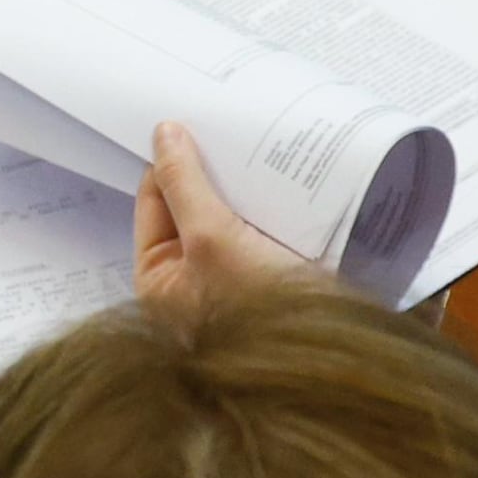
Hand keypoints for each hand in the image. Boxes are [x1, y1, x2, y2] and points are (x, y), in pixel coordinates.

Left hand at [133, 119, 307, 321]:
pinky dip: (271, 200)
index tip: (190, 120)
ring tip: (257, 140)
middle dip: (210, 169)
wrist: (325, 358)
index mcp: (158, 279)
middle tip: (225, 121)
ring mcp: (233, 275)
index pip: (153, 202)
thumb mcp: (210, 239)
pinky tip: (284, 171)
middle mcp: (191, 279)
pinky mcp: (272, 272)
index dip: (169, 161)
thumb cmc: (254, 308)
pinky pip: (263, 225)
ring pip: (231, 212)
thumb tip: (163, 133)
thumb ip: (184, 185)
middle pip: (193, 205)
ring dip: (244, 183)